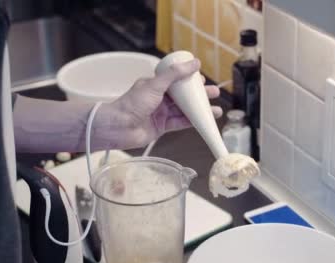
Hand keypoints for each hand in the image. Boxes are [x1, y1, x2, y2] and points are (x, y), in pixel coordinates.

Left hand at [98, 59, 221, 149]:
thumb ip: (175, 74)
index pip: (177, 79)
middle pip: (184, 96)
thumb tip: (194, 63)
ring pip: (185, 110)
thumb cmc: (132, 103)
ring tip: (216, 110)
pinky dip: (193, 122)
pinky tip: (204, 121)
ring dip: (200, 110)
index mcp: (155, 84)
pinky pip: (181, 123)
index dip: (190, 80)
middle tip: (214, 94)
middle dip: (200, 95)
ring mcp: (161, 113)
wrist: (118, 127)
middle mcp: (159, 98)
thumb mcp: (155, 84)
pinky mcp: (162, 127)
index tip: (203, 80)